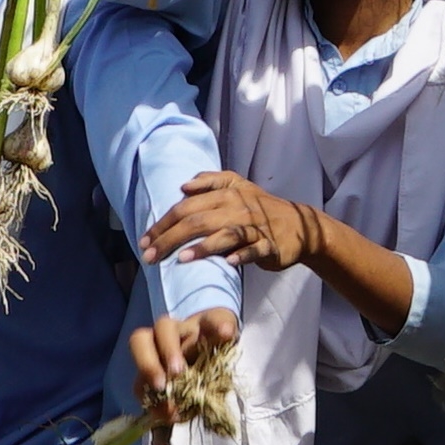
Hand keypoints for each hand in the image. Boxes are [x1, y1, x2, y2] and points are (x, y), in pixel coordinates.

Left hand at [128, 305, 239, 427]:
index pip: (140, 378)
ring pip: (164, 327)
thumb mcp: (185, 399)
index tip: (167, 413)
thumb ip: (170, 419)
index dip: (149, 397)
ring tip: (182, 371)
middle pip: (139, 340)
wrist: (220, 341)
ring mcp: (184, 329)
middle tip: (162, 385)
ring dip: (169, 350)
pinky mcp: (209, 321)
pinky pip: (209, 319)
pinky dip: (216, 326)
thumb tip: (158, 444)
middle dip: (146, 365)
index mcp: (152, 362)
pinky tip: (224, 335)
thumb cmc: (196, 373)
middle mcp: (161, 342)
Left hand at [141, 171, 316, 271]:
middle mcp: (238, 207)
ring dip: (203, 246)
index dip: (163, 223)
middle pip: (198, 221)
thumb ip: (210, 182)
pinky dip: (241, 255)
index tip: (144, 241)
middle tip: (150, 257)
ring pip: (225, 234)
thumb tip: (183, 185)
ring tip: (181, 259)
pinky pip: (254, 249)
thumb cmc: (260, 208)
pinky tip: (227, 262)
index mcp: (227, 193)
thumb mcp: (238, 187)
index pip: (186, 206)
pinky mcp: (269, 244)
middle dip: (171, 239)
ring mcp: (255, 226)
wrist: (300, 225)